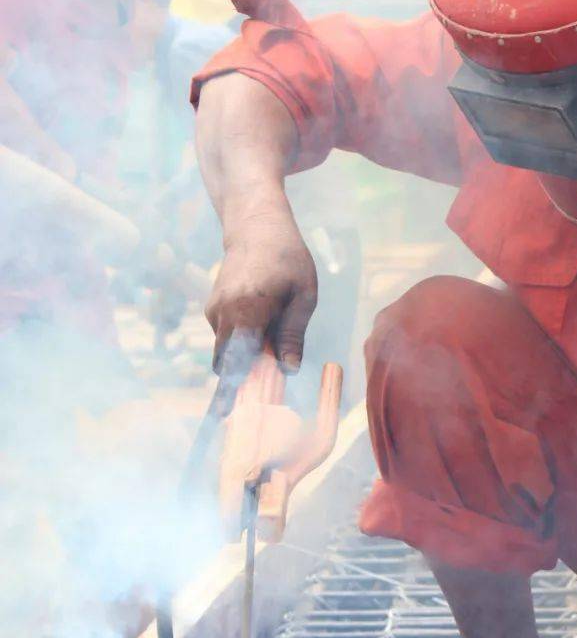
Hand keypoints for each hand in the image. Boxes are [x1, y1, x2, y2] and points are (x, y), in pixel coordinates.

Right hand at [206, 201, 317, 373]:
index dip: (240, 386)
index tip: (236, 410)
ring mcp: (213, 311)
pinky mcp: (211, 309)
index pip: (237, 361)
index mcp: (247, 310)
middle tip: (269, 382)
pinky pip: (225, 338)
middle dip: (246, 376)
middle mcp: (222, 313)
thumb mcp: (303, 295)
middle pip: (227, 363)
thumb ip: (293, 334)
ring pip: (226, 352)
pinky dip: (241, 342)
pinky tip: (262, 325)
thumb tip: (289, 369)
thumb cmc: (287, 258)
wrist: (256, 227)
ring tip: (273, 341)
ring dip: (246, 356)